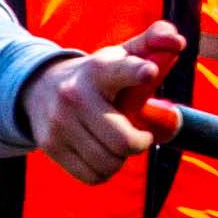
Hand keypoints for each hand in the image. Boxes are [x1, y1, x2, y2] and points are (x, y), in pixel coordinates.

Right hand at [23, 22, 183, 183]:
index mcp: (99, 70)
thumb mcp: (122, 53)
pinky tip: (100, 155)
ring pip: (108, 162)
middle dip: (139, 143)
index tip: (149, 72)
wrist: (41, 88)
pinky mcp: (51, 145)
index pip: (120, 70)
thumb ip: (155, 41)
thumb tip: (177, 41)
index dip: (137, 72)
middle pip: (123, 141)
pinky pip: (91, 176)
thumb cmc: (98, 75)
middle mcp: (75, 95)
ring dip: (120, 159)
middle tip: (139, 136)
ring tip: (116, 144)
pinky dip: (103, 171)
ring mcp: (60, 122)